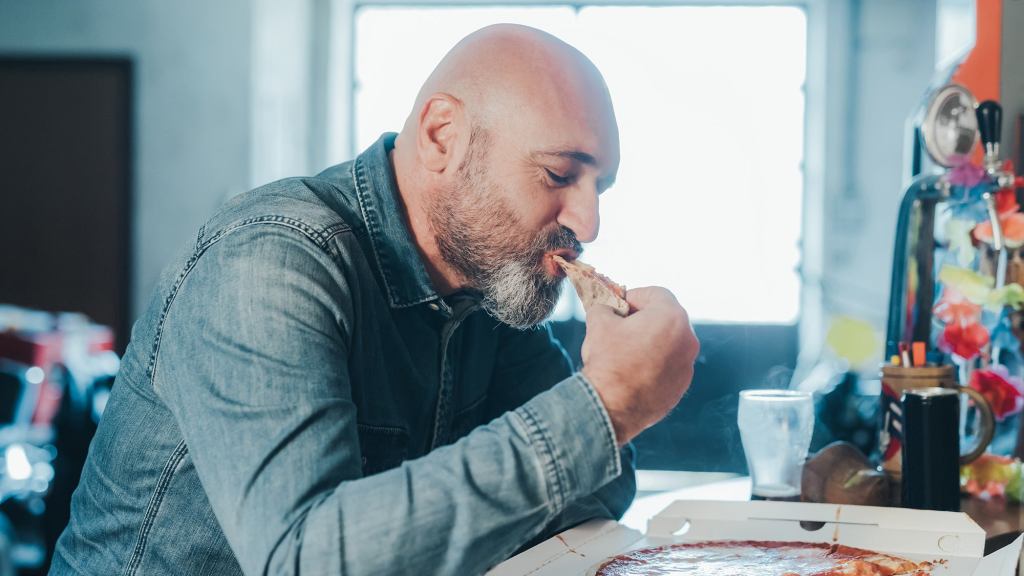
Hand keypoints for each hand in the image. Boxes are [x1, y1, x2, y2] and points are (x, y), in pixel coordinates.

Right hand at [580, 287, 698, 444]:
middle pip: (666, 318)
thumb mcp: (598, 323)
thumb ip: (604, 307)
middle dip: (644, 318)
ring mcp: (687, 364)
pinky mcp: (682, 386)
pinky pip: (669, 366)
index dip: (635, 296)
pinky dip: (655, 364)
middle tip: (621, 326)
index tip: (619, 306)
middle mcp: (687, 339)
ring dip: (650, 341)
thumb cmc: (608, 361)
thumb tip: (605, 308)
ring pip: (670, 343)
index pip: (656, 294)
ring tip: (625, 351)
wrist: (611, 407)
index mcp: (671, 317)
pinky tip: (633, 372)